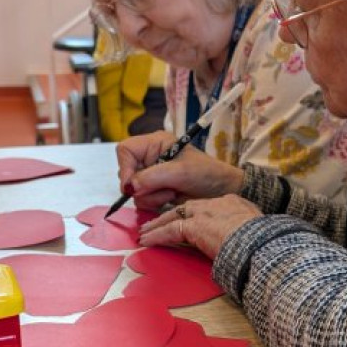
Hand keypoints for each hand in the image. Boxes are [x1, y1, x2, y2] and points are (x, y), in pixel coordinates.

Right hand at [117, 131, 244, 210]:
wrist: (221, 191)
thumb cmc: (206, 174)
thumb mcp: (181, 172)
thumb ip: (153, 177)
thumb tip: (130, 187)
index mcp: (154, 143)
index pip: (125, 150)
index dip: (125, 167)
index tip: (132, 185)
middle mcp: (149, 158)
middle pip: (126, 173)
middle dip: (144, 186)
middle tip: (166, 188)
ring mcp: (151, 176)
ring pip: (134, 191)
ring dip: (153, 196)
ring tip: (173, 192)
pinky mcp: (154, 191)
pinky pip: (142, 201)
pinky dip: (156, 203)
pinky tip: (172, 198)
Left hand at [139, 194, 260, 259]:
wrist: (259, 241)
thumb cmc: (263, 241)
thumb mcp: (258, 231)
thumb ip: (246, 233)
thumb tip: (243, 247)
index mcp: (234, 203)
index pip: (209, 206)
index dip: (196, 213)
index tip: (188, 219)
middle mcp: (216, 204)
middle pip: (187, 207)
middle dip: (171, 215)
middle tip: (157, 222)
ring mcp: (204, 213)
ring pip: (174, 216)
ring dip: (158, 225)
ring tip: (145, 232)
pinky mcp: (194, 226)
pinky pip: (170, 231)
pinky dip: (157, 236)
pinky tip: (146, 241)